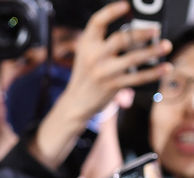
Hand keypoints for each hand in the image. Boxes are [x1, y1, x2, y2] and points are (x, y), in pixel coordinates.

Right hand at [63, 1, 171, 122]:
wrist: (76, 103)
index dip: (111, 12)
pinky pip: (137, 78)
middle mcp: (94, 57)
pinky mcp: (112, 86)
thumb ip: (105, 42)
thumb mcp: (87, 54)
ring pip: (132, 59)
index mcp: (87, 43)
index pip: (97, 22)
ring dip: (151, 52)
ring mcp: (103, 72)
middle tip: (155, 30)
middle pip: (119, 40)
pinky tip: (165, 68)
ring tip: (166, 46)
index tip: (126, 5)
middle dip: (139, 33)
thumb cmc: (88, 74)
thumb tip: (138, 32)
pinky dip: (153, 73)